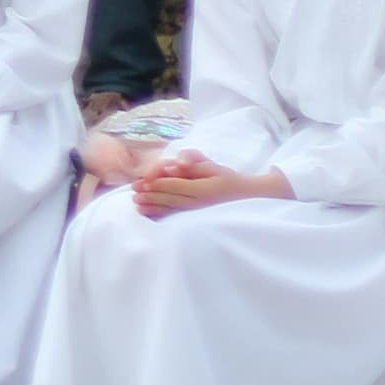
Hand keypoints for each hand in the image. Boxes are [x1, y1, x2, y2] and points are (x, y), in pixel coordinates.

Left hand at [131, 150, 291, 217]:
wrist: (251, 198)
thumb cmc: (230, 180)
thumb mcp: (214, 167)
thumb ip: (194, 164)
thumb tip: (174, 164)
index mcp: (205, 189)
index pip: (176, 186)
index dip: (157, 184)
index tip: (141, 183)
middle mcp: (202, 203)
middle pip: (171, 199)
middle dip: (151, 196)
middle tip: (133, 195)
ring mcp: (201, 214)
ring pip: (173, 210)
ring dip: (154, 208)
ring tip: (137, 206)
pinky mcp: (200, 220)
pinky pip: (179, 219)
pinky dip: (163, 217)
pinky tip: (150, 216)